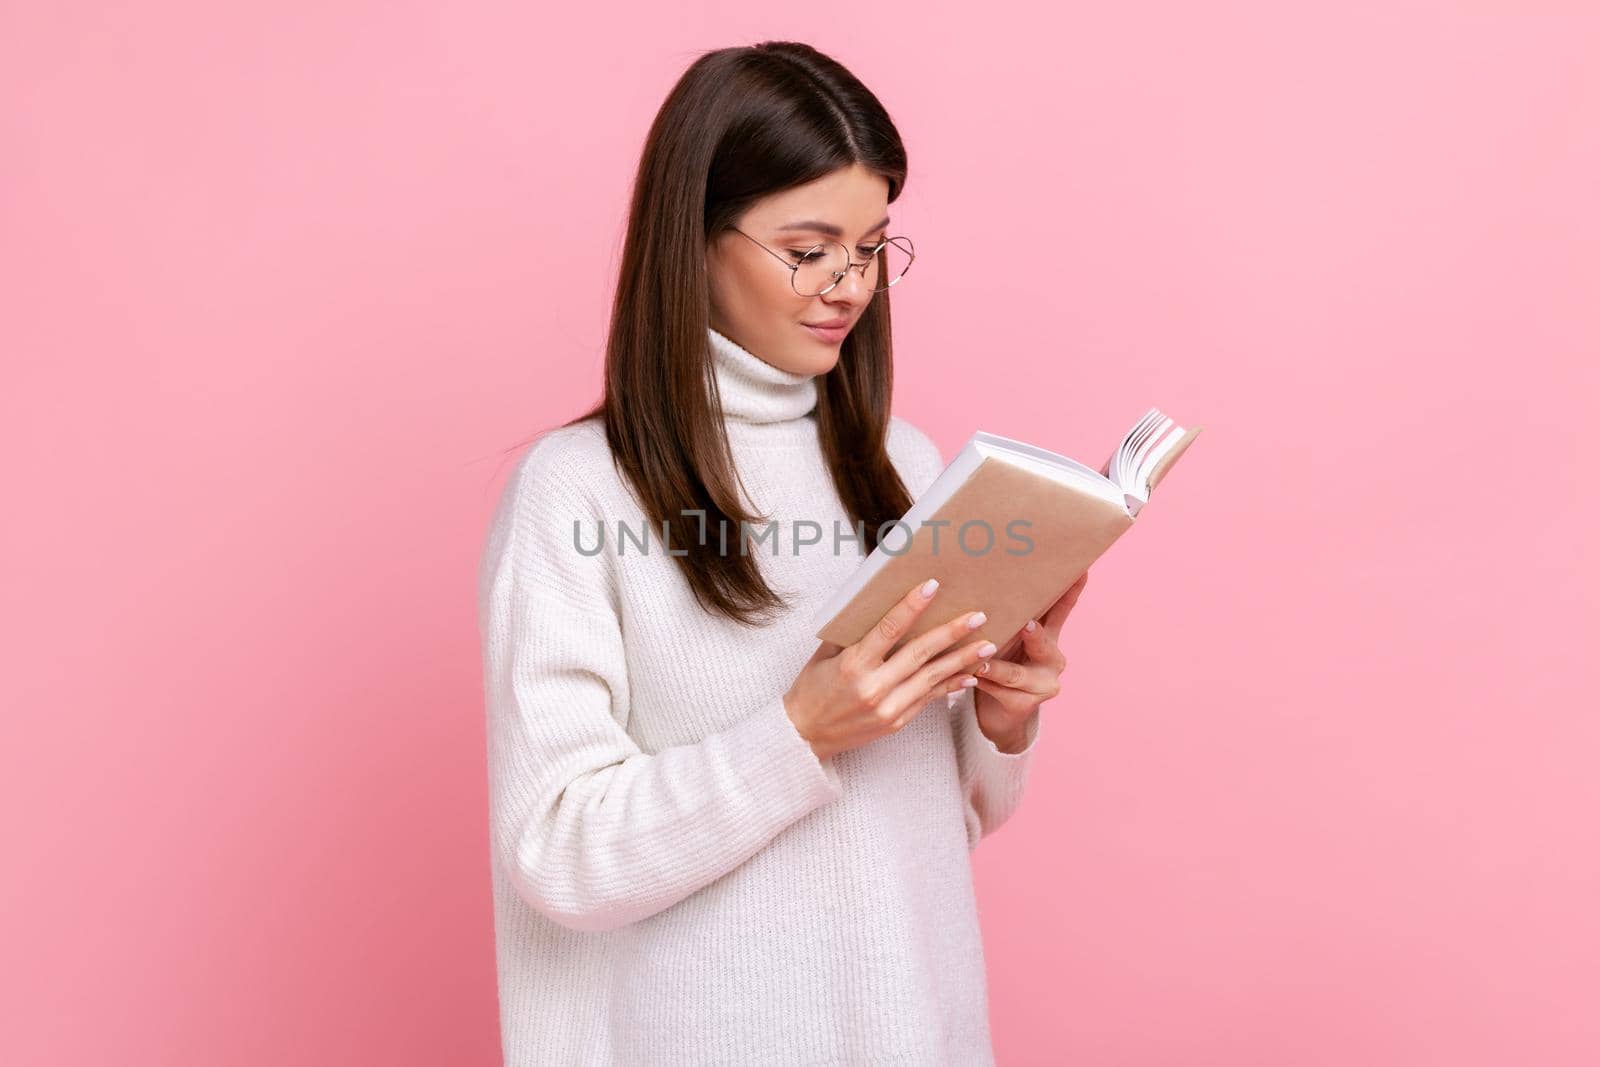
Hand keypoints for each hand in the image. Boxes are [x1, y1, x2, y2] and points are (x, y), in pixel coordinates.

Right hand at [786, 578, 998, 761]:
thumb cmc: (811, 690)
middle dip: (951, 633)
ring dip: (962, 659)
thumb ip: (851, 633)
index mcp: (853, 665)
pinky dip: (950, 685)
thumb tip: (877, 604)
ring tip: (987, 644)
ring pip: (932, 677)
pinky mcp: (897, 722)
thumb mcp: (824, 656)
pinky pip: (929, 699)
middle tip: (977, 616)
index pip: (888, 629)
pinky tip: (970, 673)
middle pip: (920, 653)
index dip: (912, 606)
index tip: (933, 586)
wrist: (805, 736)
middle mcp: (873, 687)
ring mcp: (888, 708)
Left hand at [971, 571, 1088, 752]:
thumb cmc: (1000, 663)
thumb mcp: (1006, 638)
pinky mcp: (1025, 705)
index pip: (1061, 611)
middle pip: (1044, 643)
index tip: (1081, 570)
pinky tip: (971, 680)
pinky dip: (985, 685)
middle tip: (1026, 624)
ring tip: (982, 663)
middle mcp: (1052, 660)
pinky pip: (1002, 693)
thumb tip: (988, 577)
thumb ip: (1006, 616)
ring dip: (998, 668)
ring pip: (1017, 674)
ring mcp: (1042, 685)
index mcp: (1048, 637)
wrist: (997, 711)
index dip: (1071, 592)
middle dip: (1034, 634)